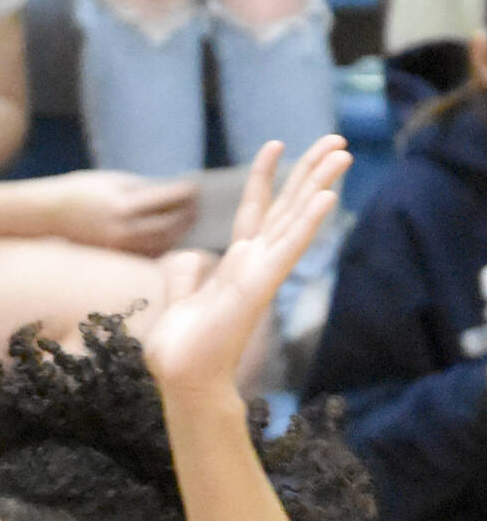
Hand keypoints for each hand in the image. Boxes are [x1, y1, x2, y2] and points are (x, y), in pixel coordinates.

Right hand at [40, 168, 198, 255]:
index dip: (188, 192)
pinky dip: (162, 245)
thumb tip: (175, 193)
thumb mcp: (114, 181)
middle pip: (171, 225)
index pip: (171, 199)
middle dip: (189, 214)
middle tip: (197, 205)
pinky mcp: (114, 257)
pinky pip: (147, 254)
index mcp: (125, 205)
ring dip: (179, 231)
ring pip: (163, 243)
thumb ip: (144, 188)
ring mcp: (119, 247)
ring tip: (187, 220)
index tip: (196, 187)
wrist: (47, 215)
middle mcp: (123, 230)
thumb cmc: (81, 191)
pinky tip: (167, 236)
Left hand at [140, 135, 349, 393]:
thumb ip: (184, 277)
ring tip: (342, 153)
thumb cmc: (180, 351)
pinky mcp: (261, 286)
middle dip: (308, 171)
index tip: (275, 144)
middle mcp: (253, 265)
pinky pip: (290, 248)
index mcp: (234, 265)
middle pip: (286, 207)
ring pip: (295, 220)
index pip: (254, 210)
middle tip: (335, 139)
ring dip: (319, 186)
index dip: (264, 177)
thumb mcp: (177, 303)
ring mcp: (261, 274)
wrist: (182, 381)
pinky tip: (328, 197)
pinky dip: (308, 223)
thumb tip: (185, 256)